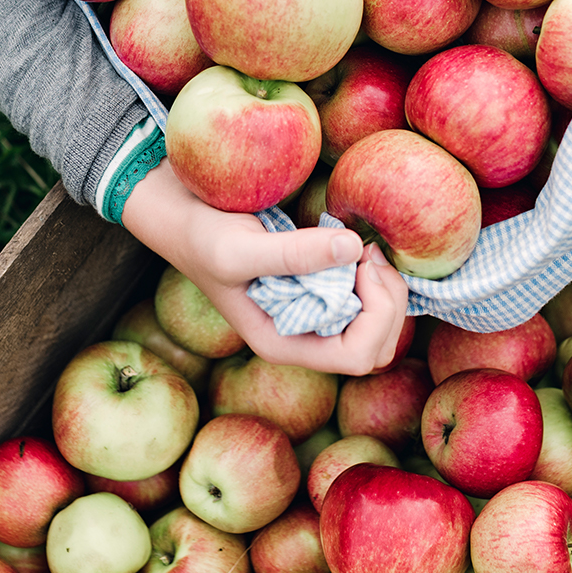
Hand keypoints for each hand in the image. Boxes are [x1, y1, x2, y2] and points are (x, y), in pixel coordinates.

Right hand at [120, 162, 409, 374]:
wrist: (183, 215)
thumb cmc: (203, 238)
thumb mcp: (240, 249)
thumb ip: (294, 254)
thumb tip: (354, 248)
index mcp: (284, 343)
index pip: (357, 356)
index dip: (375, 315)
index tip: (359, 265)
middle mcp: (303, 336)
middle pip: (378, 346)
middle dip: (388, 302)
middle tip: (368, 253)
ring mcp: (313, 314)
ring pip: (379, 325)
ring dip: (385, 288)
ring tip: (364, 249)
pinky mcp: (319, 288)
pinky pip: (367, 298)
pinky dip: (374, 275)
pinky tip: (356, 245)